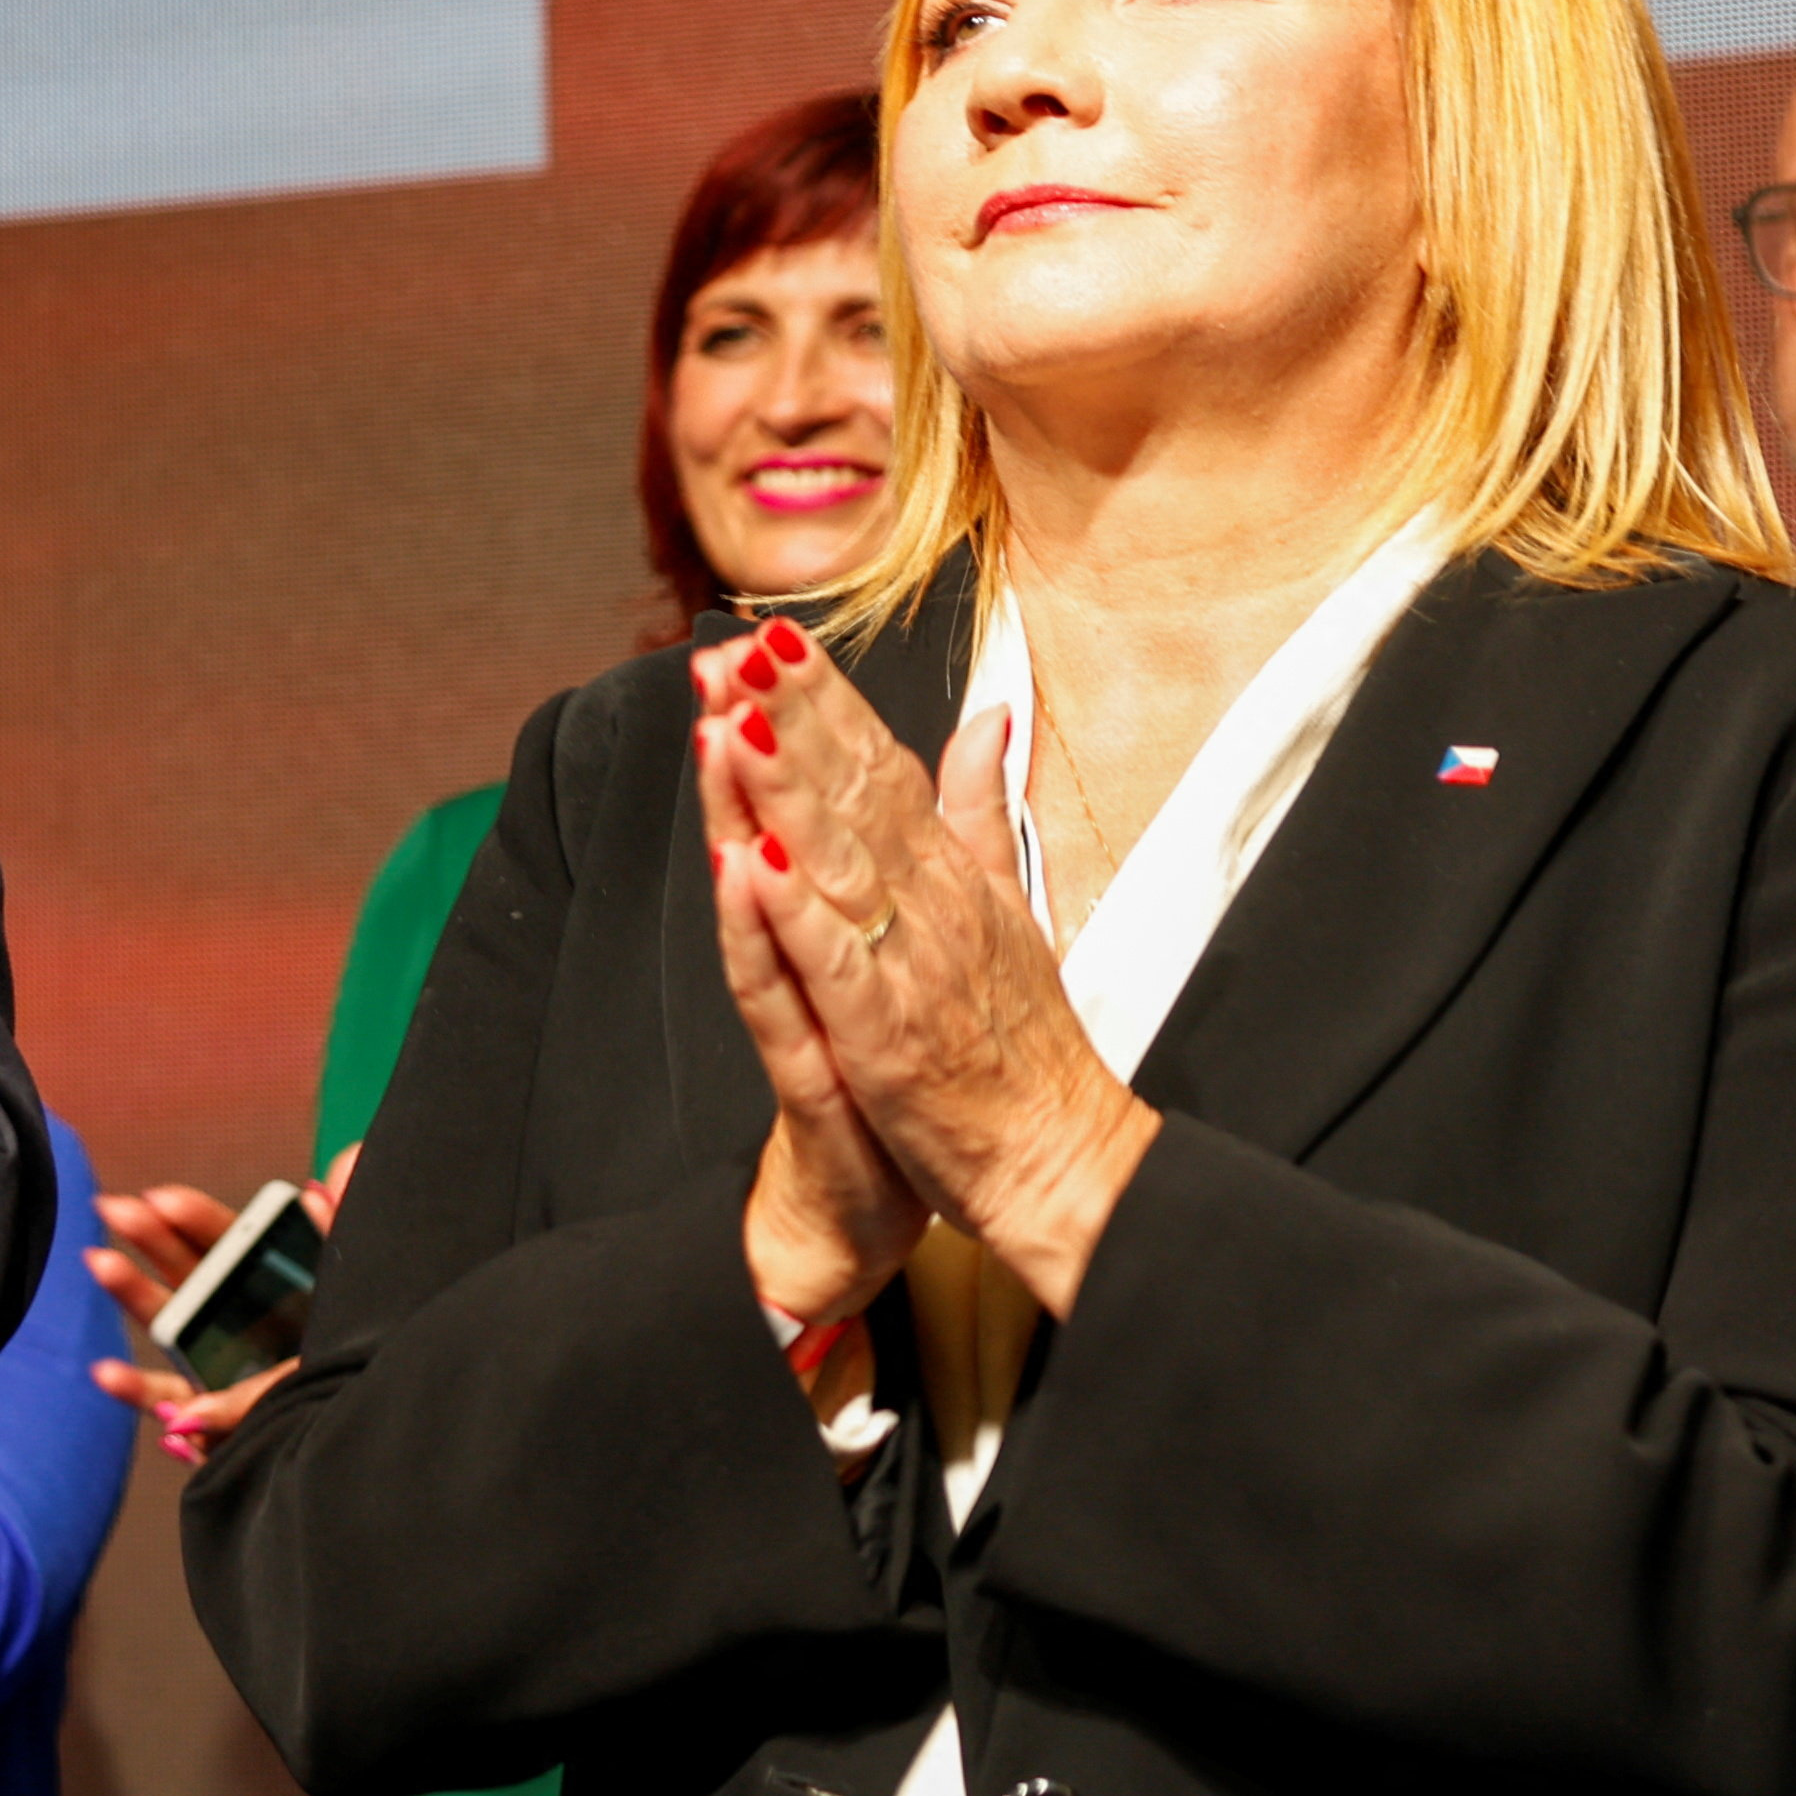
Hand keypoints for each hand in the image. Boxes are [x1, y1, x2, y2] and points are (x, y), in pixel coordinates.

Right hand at [83, 1144, 356, 1467]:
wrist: (363, 1427)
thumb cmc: (356, 1358)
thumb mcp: (356, 1291)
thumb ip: (342, 1235)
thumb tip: (338, 1172)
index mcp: (267, 1285)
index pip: (225, 1241)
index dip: (193, 1219)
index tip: (162, 1199)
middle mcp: (233, 1320)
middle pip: (186, 1272)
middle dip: (149, 1238)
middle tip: (115, 1209)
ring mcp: (215, 1366)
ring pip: (168, 1327)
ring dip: (132, 1293)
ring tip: (102, 1263)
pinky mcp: (208, 1418)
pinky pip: (170, 1402)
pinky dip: (136, 1389)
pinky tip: (108, 1372)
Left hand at [699, 616, 1155, 1314]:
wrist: (1058, 1157)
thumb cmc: (1019, 1042)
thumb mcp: (1005, 907)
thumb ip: (980, 811)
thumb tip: (987, 719)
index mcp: (949, 876)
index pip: (882, 767)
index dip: (827, 701)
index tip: (775, 637)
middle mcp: (931, 906)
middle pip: (856, 794)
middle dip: (797, 717)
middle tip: (742, 644)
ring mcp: (908, 968)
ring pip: (840, 863)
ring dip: (787, 791)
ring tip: (737, 720)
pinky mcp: (885, 1036)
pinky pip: (834, 967)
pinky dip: (795, 916)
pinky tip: (752, 866)